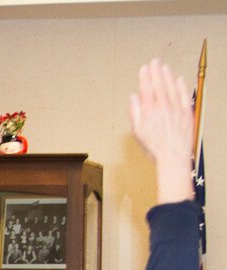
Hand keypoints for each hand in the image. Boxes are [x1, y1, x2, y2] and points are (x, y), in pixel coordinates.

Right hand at [128, 59, 195, 203]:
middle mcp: (163, 107)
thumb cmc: (153, 147)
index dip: (145, 77)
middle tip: (155, 61)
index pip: (146, 88)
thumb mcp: (137, 132)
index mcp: (149, 111)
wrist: (173, 157)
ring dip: (168, 76)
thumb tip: (133, 97)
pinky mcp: (187, 113)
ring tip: (164, 67)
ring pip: (172, 87)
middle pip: (159, 85)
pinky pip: (184, 96)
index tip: (144, 68)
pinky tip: (179, 79)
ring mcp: (176, 109)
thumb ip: (134, 112)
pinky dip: (181, 86)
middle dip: (156, 71)